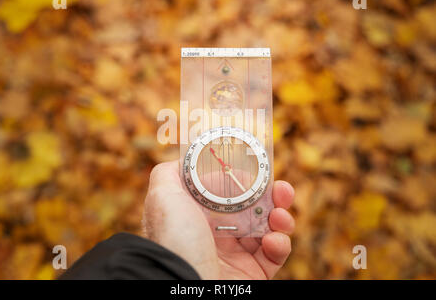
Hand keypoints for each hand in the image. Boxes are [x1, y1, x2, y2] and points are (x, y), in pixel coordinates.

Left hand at [143, 160, 294, 278]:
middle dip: (272, 196)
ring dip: (281, 218)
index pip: (228, 194)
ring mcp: (236, 256)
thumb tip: (184, 159)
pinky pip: (274, 256)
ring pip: (268, 230)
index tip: (258, 171)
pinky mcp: (252, 274)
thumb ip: (168, 174)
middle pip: (252, 210)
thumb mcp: (163, 198)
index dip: (245, 180)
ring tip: (280, 217)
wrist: (185, 285)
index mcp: (199, 218)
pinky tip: (274, 241)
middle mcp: (217, 236)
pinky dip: (280, 245)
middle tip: (282, 190)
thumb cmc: (175, 241)